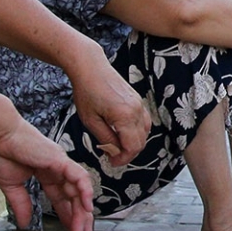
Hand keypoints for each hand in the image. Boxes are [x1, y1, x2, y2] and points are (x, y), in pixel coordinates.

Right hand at [0, 117, 94, 230]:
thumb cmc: (1, 151)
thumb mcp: (11, 186)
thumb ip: (21, 204)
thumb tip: (25, 223)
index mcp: (46, 173)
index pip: (61, 197)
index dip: (67, 214)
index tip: (70, 230)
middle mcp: (57, 169)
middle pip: (74, 196)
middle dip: (79, 216)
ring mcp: (60, 164)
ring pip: (79, 189)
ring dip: (82, 210)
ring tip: (82, 228)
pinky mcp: (60, 159)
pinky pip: (78, 176)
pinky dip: (85, 191)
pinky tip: (87, 206)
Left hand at [69, 48, 150, 166]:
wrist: (91, 68)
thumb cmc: (86, 92)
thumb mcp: (90, 121)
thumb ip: (105, 139)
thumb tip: (114, 152)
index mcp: (125, 117)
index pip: (132, 147)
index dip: (123, 159)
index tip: (111, 162)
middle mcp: (137, 110)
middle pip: (140, 142)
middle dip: (128, 153)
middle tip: (112, 157)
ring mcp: (140, 104)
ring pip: (144, 133)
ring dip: (133, 143)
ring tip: (116, 146)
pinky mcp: (138, 101)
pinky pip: (143, 122)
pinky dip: (136, 132)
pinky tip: (122, 133)